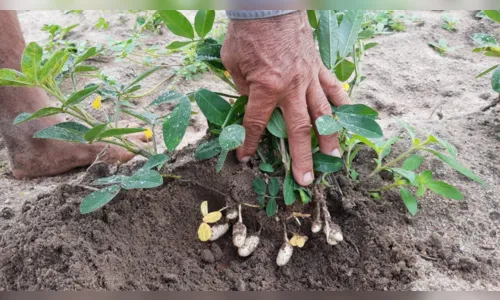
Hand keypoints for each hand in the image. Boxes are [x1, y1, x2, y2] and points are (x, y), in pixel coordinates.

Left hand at [221, 11, 350, 185]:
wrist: (268, 5)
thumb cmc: (247, 32)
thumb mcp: (234, 63)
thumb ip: (243, 88)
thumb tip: (250, 104)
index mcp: (266, 88)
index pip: (256, 124)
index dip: (249, 144)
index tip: (246, 158)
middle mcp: (292, 88)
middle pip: (299, 130)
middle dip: (301, 157)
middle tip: (307, 180)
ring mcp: (309, 78)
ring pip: (322, 113)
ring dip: (329, 137)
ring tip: (334, 157)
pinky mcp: (318, 67)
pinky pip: (333, 88)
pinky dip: (341, 104)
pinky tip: (346, 118)